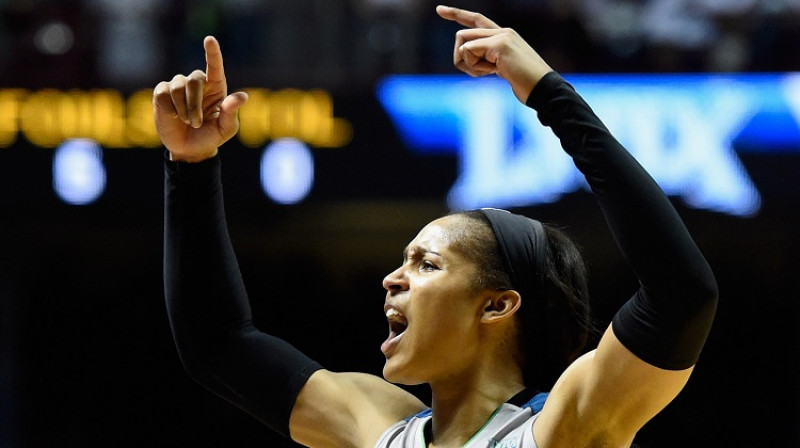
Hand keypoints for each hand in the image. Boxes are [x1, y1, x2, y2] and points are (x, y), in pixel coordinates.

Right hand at [153, 36, 247, 162]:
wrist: (189, 150)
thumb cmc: (210, 137)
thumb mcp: (225, 129)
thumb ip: (232, 113)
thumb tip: (242, 96)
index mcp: (216, 87)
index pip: (215, 66)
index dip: (212, 52)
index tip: (209, 39)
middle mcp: (198, 83)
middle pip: (194, 80)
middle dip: (194, 103)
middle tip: (196, 122)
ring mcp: (178, 86)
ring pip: (178, 86)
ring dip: (183, 108)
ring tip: (187, 122)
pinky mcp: (162, 93)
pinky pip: (164, 92)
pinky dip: (170, 108)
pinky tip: (173, 116)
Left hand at [436, 5, 552, 102]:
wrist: (544, 89)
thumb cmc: (525, 84)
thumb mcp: (503, 69)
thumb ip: (488, 59)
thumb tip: (466, 52)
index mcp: (504, 35)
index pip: (476, 20)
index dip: (457, 14)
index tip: (439, 10)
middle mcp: (503, 31)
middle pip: (462, 35)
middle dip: (462, 59)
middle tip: (482, 74)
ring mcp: (502, 36)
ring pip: (463, 42)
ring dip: (470, 64)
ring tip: (490, 73)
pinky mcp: (500, 44)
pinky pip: (470, 51)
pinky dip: (475, 67)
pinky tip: (493, 72)